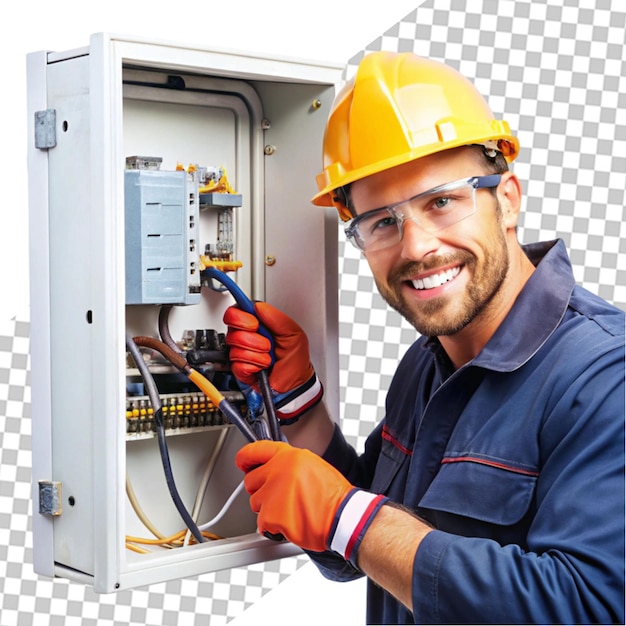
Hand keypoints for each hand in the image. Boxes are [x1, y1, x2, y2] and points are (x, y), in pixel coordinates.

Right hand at [224, 302, 322, 423]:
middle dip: (253, 339)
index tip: (254, 324)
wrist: (294, 383)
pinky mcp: (239, 369)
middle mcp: (245, 336)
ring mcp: (241, 353)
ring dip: (258, 355)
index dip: (241, 318)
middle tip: (266, 345)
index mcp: (256, 324)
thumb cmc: (294, 359)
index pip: (234, 312)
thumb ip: (276, 317)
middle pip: (232, 331)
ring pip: (236, 349)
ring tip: (268, 358)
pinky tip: (262, 367)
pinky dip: (255, 367)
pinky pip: (239, 365)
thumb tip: (257, 306)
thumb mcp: (293, 333)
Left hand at [236, 441, 386, 559]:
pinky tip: (290, 523)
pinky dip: (273, 528)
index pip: (255, 450)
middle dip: (260, 491)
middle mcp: (278, 471)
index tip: (242, 462)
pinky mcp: (272, 516)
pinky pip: (262, 524)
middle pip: (250, 481)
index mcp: (288, 456)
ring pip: (255, 503)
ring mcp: (273, 493)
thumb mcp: (312, 465)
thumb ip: (288, 464)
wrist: (343, 517)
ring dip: (268, 510)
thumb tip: (273, 468)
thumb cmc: (332, 495)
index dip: (245, 457)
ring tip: (290, 511)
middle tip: (277, 498)